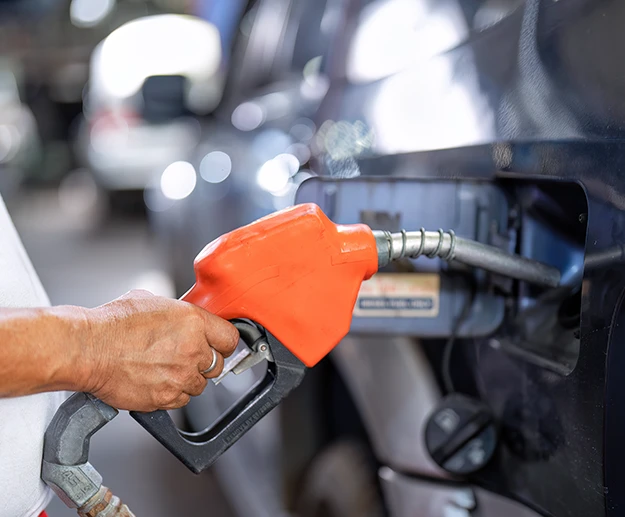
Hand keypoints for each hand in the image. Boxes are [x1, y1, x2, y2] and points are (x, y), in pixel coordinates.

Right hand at [81, 290, 238, 410]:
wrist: (88, 349)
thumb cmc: (113, 324)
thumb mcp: (154, 301)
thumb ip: (179, 314)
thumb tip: (185, 319)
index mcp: (194, 322)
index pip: (230, 338)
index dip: (223, 343)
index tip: (218, 345)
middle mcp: (193, 349)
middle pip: (217, 364)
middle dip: (204, 362)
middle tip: (185, 357)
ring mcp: (181, 376)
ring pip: (199, 385)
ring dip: (187, 379)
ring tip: (164, 368)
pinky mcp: (166, 397)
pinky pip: (181, 401)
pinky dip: (172, 394)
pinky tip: (155, 381)